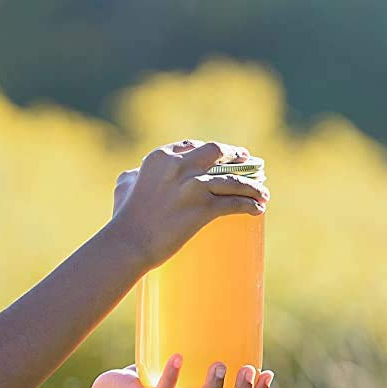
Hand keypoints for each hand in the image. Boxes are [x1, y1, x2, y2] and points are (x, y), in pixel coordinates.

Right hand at [110, 138, 267, 268]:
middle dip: (237, 155)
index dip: (211, 150)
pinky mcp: (203, 208)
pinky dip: (250, 205)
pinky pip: (235, 202)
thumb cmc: (123, 217)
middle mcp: (179, 166)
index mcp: (161, 157)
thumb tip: (136, 174)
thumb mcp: (125, 185)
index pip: (193, 145)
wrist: (128, 242)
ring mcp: (193, 186)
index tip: (223, 155)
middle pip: (217, 152)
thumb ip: (134, 175)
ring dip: (253, 185)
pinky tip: (258, 209)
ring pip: (233, 179)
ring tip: (262, 193)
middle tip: (250, 164)